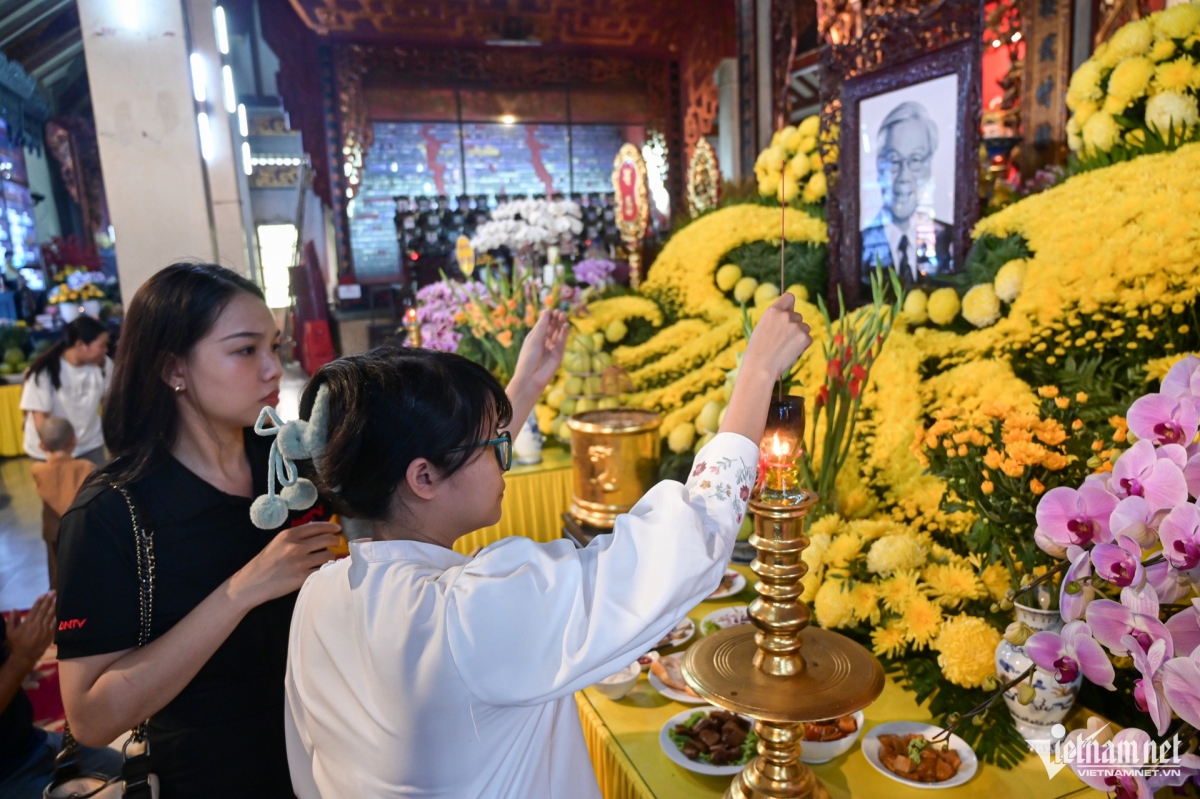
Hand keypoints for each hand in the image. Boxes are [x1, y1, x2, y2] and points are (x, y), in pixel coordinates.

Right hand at [7, 591, 54, 665]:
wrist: (24, 657)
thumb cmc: (15, 644)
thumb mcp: (10, 632)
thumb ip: (12, 620)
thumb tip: (15, 609)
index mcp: (28, 623)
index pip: (35, 609)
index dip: (40, 601)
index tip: (44, 594)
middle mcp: (37, 625)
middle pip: (44, 610)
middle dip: (49, 600)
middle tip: (54, 592)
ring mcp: (45, 630)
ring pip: (50, 615)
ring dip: (54, 606)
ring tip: (57, 598)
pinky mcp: (50, 635)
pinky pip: (54, 624)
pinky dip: (57, 617)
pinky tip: (59, 611)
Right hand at [230, 522, 341, 609]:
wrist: (251, 583)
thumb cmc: (264, 562)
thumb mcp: (278, 543)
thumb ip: (295, 536)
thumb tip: (317, 530)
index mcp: (289, 535)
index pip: (317, 526)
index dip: (331, 526)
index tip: (337, 528)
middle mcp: (295, 546)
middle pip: (326, 539)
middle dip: (335, 540)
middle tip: (337, 543)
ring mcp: (300, 562)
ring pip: (328, 556)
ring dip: (331, 557)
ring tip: (328, 558)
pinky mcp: (302, 577)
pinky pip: (322, 570)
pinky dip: (326, 569)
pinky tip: (326, 569)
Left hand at [510, 310, 568, 395]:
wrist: (531, 378)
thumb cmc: (528, 359)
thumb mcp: (534, 340)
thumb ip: (542, 326)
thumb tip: (547, 311)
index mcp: (535, 337)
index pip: (543, 324)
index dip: (547, 317)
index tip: (551, 309)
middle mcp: (544, 341)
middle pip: (552, 327)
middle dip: (555, 319)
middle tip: (559, 312)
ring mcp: (552, 348)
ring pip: (558, 333)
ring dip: (560, 324)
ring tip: (563, 315)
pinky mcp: (558, 354)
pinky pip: (562, 342)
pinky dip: (564, 333)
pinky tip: (566, 325)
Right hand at [718, 295, 811, 443]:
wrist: (760, 367)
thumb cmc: (758, 350)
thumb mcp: (762, 327)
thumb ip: (776, 318)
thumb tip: (792, 312)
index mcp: (772, 311)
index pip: (789, 297)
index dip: (790, 305)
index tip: (789, 312)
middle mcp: (785, 315)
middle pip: (798, 316)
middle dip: (794, 326)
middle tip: (781, 340)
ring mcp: (796, 326)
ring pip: (805, 327)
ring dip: (799, 336)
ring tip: (785, 347)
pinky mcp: (804, 337)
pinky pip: (808, 339)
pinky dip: (803, 346)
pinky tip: (790, 352)